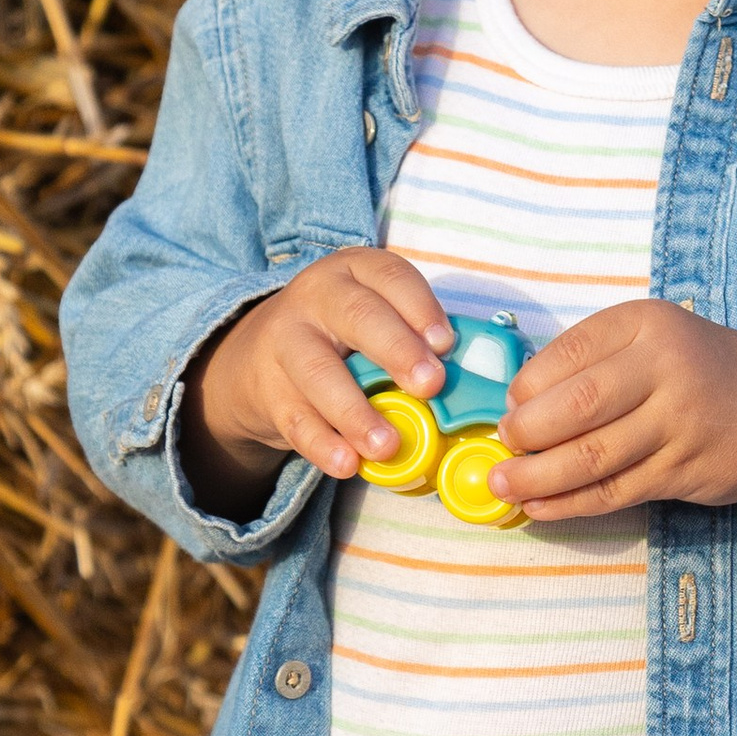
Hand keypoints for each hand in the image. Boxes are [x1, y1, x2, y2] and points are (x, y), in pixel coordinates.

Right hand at [180, 248, 453, 516]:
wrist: (261, 356)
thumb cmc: (345, 339)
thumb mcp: (377, 320)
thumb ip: (417, 341)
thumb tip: (475, 382)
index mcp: (355, 272)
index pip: (390, 275)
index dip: (420, 306)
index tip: (446, 343)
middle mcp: (317, 296)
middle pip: (356, 315)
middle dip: (397, 350)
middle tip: (430, 385)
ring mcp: (286, 340)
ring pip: (318, 371)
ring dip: (355, 411)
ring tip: (388, 445)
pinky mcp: (267, 388)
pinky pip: (295, 417)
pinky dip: (322, 443)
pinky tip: (347, 464)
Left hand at [492, 301, 736, 550]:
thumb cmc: (701, 372)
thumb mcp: (654, 340)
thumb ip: (594, 361)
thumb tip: (519, 405)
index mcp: (647, 324)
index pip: (568, 354)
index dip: (527, 387)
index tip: (509, 409)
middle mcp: (666, 368)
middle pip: (576, 406)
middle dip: (527, 432)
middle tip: (503, 446)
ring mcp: (679, 423)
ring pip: (592, 457)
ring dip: (538, 477)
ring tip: (503, 485)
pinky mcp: (684, 471)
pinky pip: (614, 492)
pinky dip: (570, 504)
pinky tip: (540, 507)